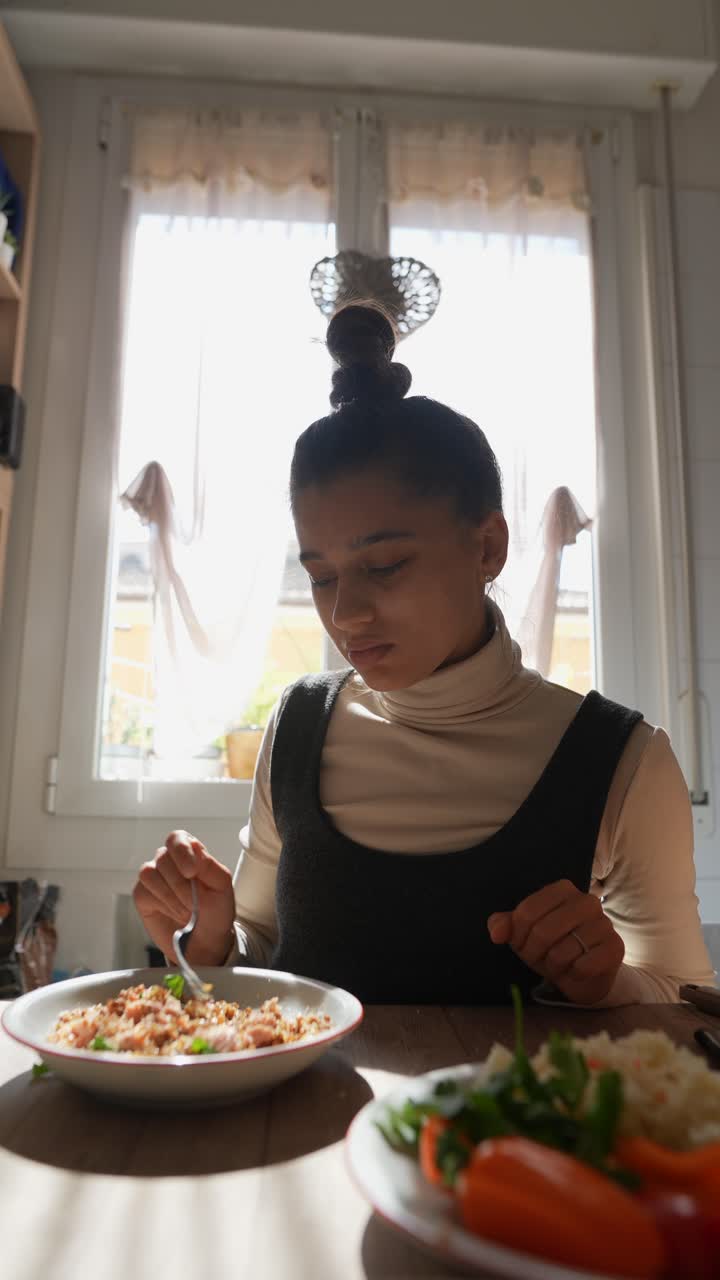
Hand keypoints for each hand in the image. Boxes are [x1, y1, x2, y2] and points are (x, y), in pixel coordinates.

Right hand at [133, 830, 235, 965]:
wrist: (205, 943)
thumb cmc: (216, 912)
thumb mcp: (221, 888)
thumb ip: (208, 865)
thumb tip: (193, 847)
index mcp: (190, 854)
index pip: (177, 839)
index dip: (181, 852)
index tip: (192, 872)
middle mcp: (169, 861)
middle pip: (163, 857)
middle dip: (180, 884)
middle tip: (194, 904)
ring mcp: (154, 877)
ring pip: (149, 872)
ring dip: (170, 895)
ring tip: (186, 911)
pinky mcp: (143, 895)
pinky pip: (142, 891)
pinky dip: (161, 903)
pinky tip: (173, 913)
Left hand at [487, 879, 624, 1004]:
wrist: (583, 973)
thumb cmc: (550, 946)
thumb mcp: (523, 934)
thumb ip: (505, 926)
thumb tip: (496, 932)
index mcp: (562, 889)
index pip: (526, 913)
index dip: (517, 936)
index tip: (521, 944)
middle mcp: (587, 901)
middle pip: (542, 931)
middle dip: (533, 953)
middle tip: (538, 958)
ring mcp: (604, 923)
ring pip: (561, 952)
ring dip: (553, 966)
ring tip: (558, 964)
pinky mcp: (615, 947)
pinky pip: (583, 966)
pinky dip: (573, 974)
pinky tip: (577, 970)